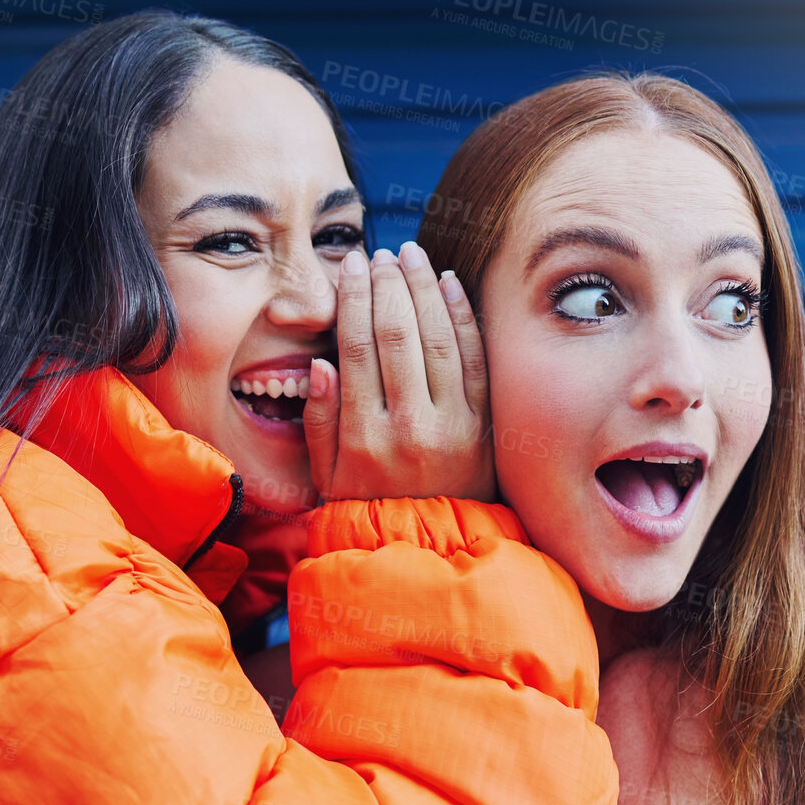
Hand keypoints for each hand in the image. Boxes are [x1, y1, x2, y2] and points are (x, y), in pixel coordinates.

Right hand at [304, 242, 493, 502]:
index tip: (352, 266)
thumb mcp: (327, 478)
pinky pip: (474, 359)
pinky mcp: (485, 426)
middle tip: (382, 253)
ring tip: (412, 255)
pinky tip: (449, 284)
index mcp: (364, 437)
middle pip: (397, 334)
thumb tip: (320, 364)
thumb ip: (319, 422)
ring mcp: (453, 426)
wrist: (431, 551)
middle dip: (388, 284)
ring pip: (437, 338)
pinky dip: (463, 316)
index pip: (357, 347)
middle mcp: (409, 427)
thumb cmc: (369, 510)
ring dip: (424, 288)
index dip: (355, 298)